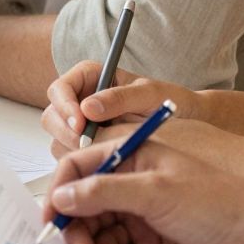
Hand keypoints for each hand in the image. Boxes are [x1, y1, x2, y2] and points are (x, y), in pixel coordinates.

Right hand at [42, 61, 206, 156]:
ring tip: (105, 155)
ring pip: (60, 141)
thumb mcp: (152, 95)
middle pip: (52, 116)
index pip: (60, 89)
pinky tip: (108, 165)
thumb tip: (88, 108)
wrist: (191, 125)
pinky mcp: (91, 149)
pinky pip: (75, 159)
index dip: (65, 106)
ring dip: (75, 150)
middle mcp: (83, 101)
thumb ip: (121, 98)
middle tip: (88, 146)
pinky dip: (86, 164)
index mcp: (91, 78)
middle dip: (66, 133)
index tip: (81, 124)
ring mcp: (85, 127)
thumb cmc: (174, 102)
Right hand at [44, 120, 243, 243]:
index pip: (80, 167)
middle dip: (79, 231)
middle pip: (86, 207)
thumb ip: (104, 191)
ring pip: (104, 237)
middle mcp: (136, 183)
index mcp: (133, 154)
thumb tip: (62, 195)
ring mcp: (147, 216)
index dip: (60, 192)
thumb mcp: (157, 186)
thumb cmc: (224, 194)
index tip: (51, 219)